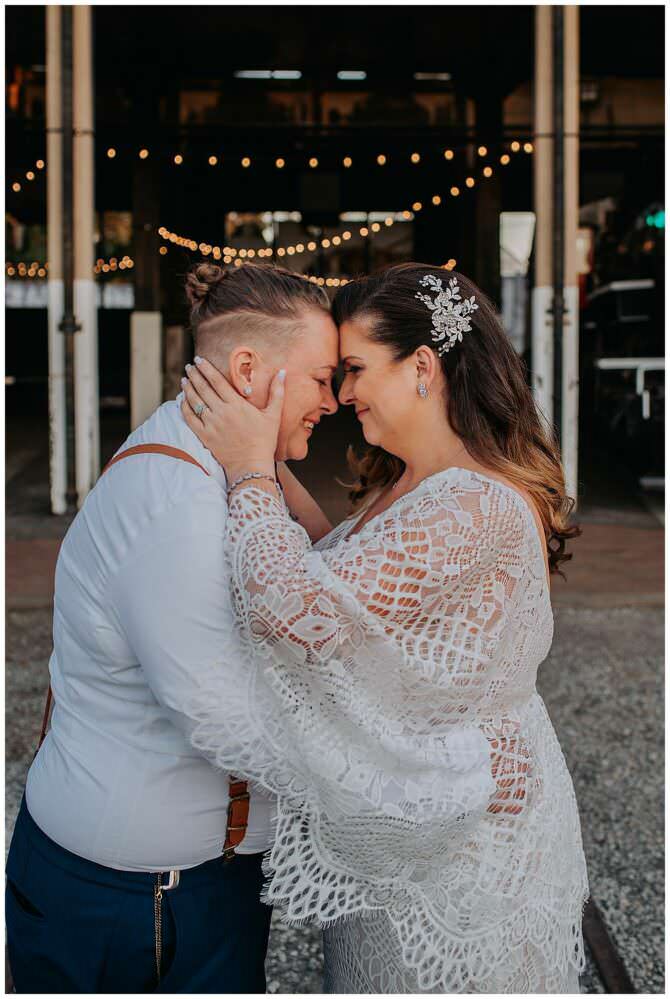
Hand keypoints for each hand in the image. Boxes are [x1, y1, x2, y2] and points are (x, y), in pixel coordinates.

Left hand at [181, 356, 285, 477]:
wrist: (251, 465)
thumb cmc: (265, 440)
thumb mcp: (273, 415)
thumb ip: (277, 393)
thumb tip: (282, 372)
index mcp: (236, 404)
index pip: (217, 380)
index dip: (206, 368)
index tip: (199, 360)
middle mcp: (221, 412)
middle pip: (203, 388)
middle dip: (195, 374)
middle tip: (190, 366)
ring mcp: (211, 424)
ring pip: (194, 401)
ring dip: (188, 388)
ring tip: (185, 379)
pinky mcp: (204, 436)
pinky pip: (189, 418)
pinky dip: (184, 407)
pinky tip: (182, 400)